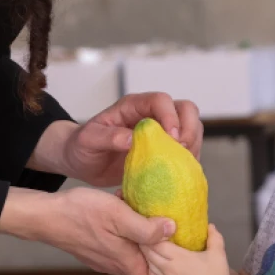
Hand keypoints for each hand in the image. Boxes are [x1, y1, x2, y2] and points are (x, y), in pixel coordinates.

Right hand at [36, 187, 177, 274]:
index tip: (181, 245)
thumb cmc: (79, 213)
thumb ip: (145, 227)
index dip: (169, 262)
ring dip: (141, 234)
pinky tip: (125, 209)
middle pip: (146, 262)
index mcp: (126, 260)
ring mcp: (105, 258)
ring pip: (132, 250)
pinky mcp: (96, 248)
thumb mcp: (118, 215)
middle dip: (158, 246)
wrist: (45, 215)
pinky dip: (126, 230)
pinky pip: (119, 243)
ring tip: (146, 212)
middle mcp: (116, 264)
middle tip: (166, 223)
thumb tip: (171, 230)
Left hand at [62, 92, 202, 186]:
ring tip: (183, 166)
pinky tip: (181, 174)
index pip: (161, 100)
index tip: (172, 139)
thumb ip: (108, 137)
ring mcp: (160, 132)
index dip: (170, 116)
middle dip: (190, 129)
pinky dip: (189, 161)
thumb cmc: (82, 146)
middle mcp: (151, 115)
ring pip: (192, 128)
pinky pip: (187, 150)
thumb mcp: (88, 140)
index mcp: (133, 106)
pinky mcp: (164, 150)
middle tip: (182, 152)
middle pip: (185, 110)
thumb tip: (131, 139)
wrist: (81, 161)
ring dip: (193, 146)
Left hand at [141, 224, 229, 274]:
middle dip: (147, 243)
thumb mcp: (218, 256)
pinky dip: (151, 269)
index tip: (155, 228)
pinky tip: (155, 265)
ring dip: (148, 256)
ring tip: (151, 248)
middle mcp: (167, 269)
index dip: (153, 235)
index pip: (157, 243)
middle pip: (149, 253)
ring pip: (149, 265)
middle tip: (148, 235)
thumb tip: (210, 226)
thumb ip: (214, 238)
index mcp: (178, 258)